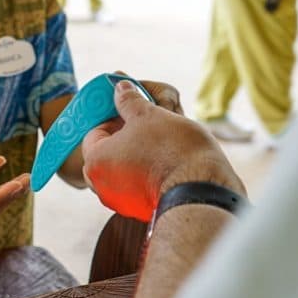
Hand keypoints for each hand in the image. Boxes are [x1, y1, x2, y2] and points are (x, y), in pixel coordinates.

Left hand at [82, 81, 243, 221]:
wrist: (203, 189)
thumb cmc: (172, 149)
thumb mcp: (148, 114)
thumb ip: (129, 100)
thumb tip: (119, 87)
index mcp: (95, 162)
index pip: (95, 131)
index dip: (114, 116)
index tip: (133, 111)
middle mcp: (102, 186)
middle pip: (110, 151)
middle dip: (128, 135)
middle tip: (150, 124)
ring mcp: (122, 202)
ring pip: (126, 167)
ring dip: (140, 152)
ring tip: (164, 141)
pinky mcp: (142, 210)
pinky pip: (140, 184)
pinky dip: (150, 172)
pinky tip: (169, 161)